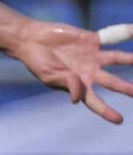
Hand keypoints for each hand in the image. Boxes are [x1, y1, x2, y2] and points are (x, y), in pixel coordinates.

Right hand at [12, 20, 132, 124]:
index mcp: (77, 85)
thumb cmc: (37, 61)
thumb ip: (68, 84)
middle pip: (111, 82)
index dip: (106, 111)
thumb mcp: (50, 76)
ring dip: (130, 60)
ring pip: (117, 59)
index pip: (94, 101)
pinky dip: (124, 34)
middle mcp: (88, 71)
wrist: (31, 38)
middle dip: (125, 88)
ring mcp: (91, 56)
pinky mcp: (91, 40)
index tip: (119, 120)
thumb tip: (77, 100)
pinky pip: (111, 38)